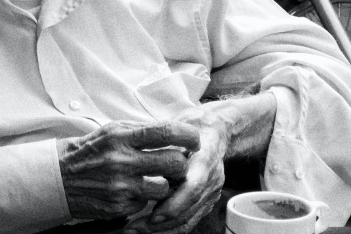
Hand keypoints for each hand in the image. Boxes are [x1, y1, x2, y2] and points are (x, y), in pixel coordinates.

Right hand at [57, 121, 200, 221]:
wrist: (61, 175)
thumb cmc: (93, 148)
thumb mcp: (115, 130)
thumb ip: (142, 130)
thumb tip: (174, 131)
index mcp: (123, 136)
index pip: (166, 132)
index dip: (187, 136)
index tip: (194, 139)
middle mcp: (123, 160)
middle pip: (173, 163)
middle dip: (181, 162)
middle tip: (178, 161)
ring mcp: (121, 186)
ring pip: (164, 187)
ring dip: (165, 183)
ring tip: (157, 176)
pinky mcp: (118, 206)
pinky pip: (146, 202)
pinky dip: (145, 196)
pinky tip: (136, 188)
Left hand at [125, 92, 276, 233]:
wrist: (216, 131)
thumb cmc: (192, 127)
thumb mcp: (179, 128)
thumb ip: (165, 145)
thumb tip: (141, 160)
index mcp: (206, 157)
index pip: (193, 186)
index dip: (174, 204)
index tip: (153, 215)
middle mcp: (212, 178)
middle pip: (190, 209)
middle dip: (162, 223)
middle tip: (134, 228)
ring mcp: (212, 192)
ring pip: (189, 219)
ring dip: (162, 230)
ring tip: (136, 230)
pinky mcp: (207, 200)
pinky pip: (190, 220)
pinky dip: (170, 228)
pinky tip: (150, 229)